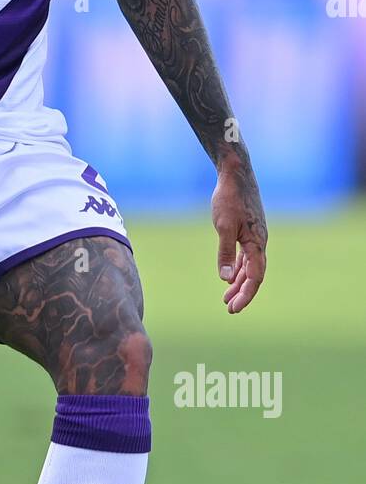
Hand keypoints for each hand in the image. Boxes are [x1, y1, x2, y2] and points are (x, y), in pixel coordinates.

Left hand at [211, 161, 267, 313]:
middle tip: (230, 309)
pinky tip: (229, 276)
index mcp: (257, 242)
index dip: (245, 294)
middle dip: (242, 293)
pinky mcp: (248, 230)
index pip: (255, 276)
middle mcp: (260, 241)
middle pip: (254, 274)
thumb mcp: (223, 226)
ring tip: (226, 297)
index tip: (234, 308)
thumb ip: (225, 253)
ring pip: (249, 266)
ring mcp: (255, 236)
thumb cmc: (229, 198)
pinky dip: (238, 267)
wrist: (236, 174)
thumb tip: (225, 279)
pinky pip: (245, 255)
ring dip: (239, 282)